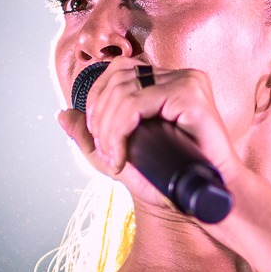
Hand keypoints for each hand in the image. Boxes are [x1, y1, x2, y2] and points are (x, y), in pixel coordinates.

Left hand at [54, 61, 239, 210]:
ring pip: (123, 91)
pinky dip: (120, 132)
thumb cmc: (173, 179)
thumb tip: (63, 115)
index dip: (97, 102)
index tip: (100, 140)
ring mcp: (187, 81)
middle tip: (107, 155)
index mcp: (166, 81)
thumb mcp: (123, 155)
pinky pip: (137, 104)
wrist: (207, 199)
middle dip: (99, 120)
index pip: (117, 72)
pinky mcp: (190, 95)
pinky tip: (123, 156)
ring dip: (108, 129)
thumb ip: (92, 136)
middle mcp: (178, 75)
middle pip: (116, 78)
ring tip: (115, 158)